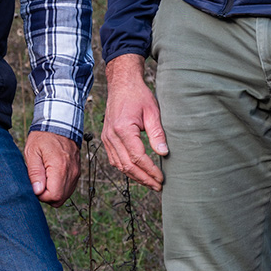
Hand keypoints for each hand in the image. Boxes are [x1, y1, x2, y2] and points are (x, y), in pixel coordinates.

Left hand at [24, 131, 79, 205]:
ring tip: (45, 177)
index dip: (41, 195)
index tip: (35, 184)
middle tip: (39, 181)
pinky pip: (69, 188)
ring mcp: (76, 172)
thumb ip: (34, 173)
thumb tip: (37, 191)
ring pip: (65, 195)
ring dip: (53, 192)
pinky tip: (52, 176)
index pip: (53, 196)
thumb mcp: (32, 152)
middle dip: (47, 196)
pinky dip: (60, 187)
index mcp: (60, 167)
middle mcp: (71, 171)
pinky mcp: (77, 172)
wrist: (59, 124)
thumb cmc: (43, 137)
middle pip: (60, 199)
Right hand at [101, 54, 167, 190]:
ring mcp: (107, 138)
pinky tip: (138, 172)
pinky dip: (126, 168)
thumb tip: (164, 153)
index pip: (137, 158)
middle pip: (127, 166)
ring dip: (135, 176)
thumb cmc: (138, 95)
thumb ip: (157, 133)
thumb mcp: (152, 111)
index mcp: (123, 129)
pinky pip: (114, 159)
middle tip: (158, 186)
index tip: (162, 179)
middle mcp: (111, 136)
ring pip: (119, 165)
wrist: (122, 84)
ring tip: (150, 182)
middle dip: (144, 179)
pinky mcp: (106, 138)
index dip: (150, 171)